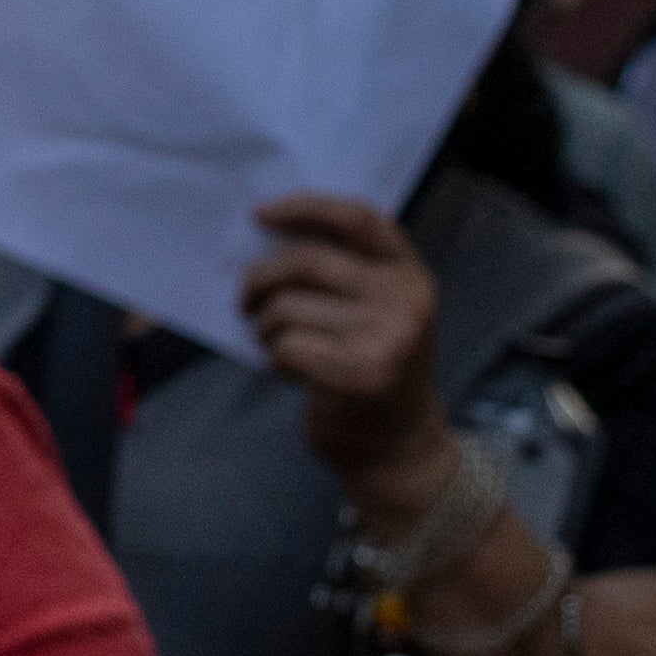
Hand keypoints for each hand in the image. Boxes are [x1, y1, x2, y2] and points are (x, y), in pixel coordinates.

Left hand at [241, 192, 449, 510]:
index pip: (357, 218)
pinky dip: (274, 359)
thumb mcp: (376, 312)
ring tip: (280, 348)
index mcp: (409, 274)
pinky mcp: (362, 375)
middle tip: (245, 303)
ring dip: (265, 329)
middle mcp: (406, 300)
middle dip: (259, 280)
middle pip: (306, 260)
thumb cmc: (369, 371)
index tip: (259, 215)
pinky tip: (292, 373)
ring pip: (287, 307)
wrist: (398, 448)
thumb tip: (262, 238)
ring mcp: (389, 338)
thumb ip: (341, 274)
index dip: (305, 208)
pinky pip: (286, 347)